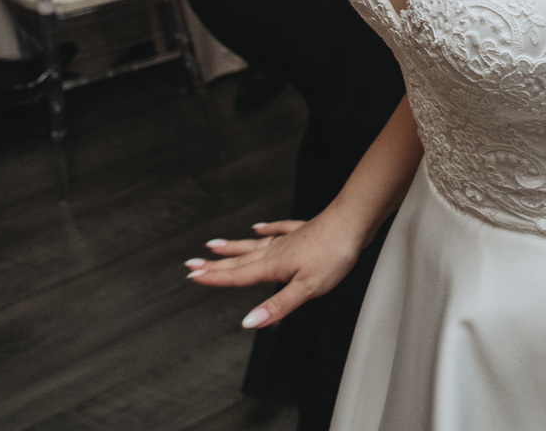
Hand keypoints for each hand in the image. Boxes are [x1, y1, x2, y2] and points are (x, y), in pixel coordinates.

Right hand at [186, 215, 362, 328]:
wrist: (353, 222)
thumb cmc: (334, 254)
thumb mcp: (306, 288)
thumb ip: (277, 306)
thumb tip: (249, 322)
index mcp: (273, 266)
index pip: (238, 276)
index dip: (214, 278)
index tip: (192, 277)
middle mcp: (276, 251)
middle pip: (240, 261)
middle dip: (215, 265)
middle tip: (191, 265)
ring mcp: (289, 240)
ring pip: (254, 246)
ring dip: (233, 247)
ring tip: (213, 245)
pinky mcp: (303, 231)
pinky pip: (278, 230)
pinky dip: (266, 230)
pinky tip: (258, 228)